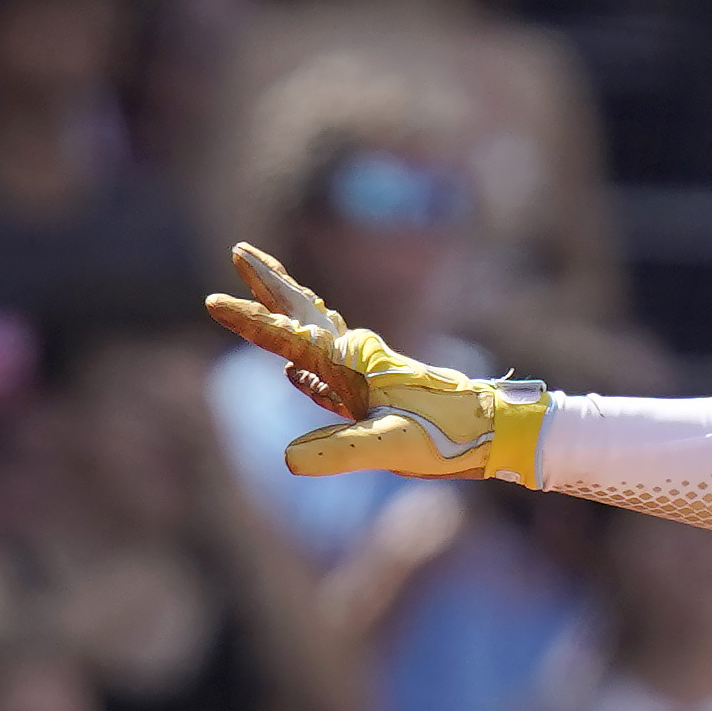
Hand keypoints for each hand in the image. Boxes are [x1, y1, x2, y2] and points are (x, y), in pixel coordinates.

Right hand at [203, 243, 546, 481]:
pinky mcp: (382, 391)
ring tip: (267, 289)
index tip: (213, 300)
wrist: (497, 434)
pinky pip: (332, 365)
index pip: (287, 338)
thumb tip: (288, 461)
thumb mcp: (392, 448)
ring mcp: (370, 374)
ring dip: (289, 309)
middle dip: (272, 284)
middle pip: (303, 313)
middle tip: (241, 250)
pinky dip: (310, 353)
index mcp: (352, 366)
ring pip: (318, 332)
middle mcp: (358, 361)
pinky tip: (300, 371)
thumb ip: (341, 451)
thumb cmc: (449, 438)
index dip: (250, 321)